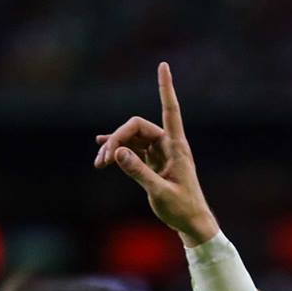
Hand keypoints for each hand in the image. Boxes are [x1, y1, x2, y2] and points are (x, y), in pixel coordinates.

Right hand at [94, 62, 217, 242]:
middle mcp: (168, 145)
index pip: (170, 110)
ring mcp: (160, 153)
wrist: (191, 224)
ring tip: (99, 163)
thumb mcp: (159, 192)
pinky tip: (103, 149)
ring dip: (114, 147)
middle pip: (137, 127)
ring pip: (132, 139)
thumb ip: (138, 172)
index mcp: (176, 147)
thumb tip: (117, 152)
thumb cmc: (182, 209)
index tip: (163, 66)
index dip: (165, 88)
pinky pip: (132, 149)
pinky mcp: (153, 163)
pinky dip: (118, 149)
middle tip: (103, 159)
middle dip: (117, 138)